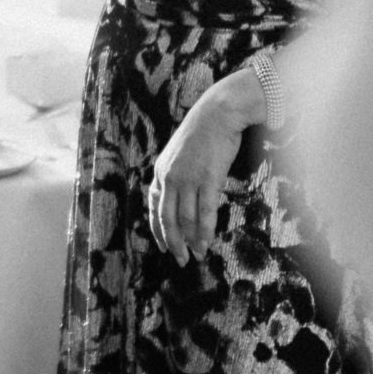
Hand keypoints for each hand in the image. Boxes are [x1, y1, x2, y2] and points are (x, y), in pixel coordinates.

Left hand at [146, 64, 263, 253]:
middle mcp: (170, 178)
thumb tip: (179, 195)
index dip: (158, 230)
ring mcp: (188, 179)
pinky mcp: (208, 178)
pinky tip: (207, 242)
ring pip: (186, 218)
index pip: (154, 208)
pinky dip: (205, 230)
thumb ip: (176, 174)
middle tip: (180, 260)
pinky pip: (205, 211)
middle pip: (167, 218)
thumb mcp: (179, 154)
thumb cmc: (203, 133)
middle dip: (173, 242)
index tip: (163, 246)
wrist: (218, 113)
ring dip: (191, 240)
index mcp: (161, 172)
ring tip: (197, 255)